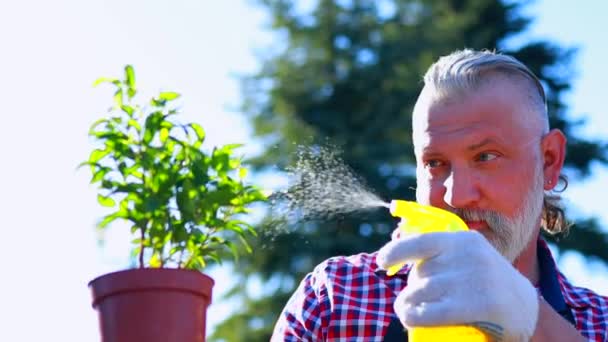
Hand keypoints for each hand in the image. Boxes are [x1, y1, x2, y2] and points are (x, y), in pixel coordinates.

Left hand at [377, 231, 538, 341]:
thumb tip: (396, 249)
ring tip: (407, 310)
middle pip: (421, 273)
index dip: (397, 251)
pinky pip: (435, 311)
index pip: (422, 241)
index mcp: (463, 240)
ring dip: (408, 303)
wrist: (526, 308)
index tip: (382, 261)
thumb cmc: (485, 283)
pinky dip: (416, 315)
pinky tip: (409, 317)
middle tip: (413, 300)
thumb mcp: (467, 258)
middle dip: (411, 288)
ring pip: (423, 291)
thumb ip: (439, 254)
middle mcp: (468, 255)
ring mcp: (475, 278)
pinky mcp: (480, 304)